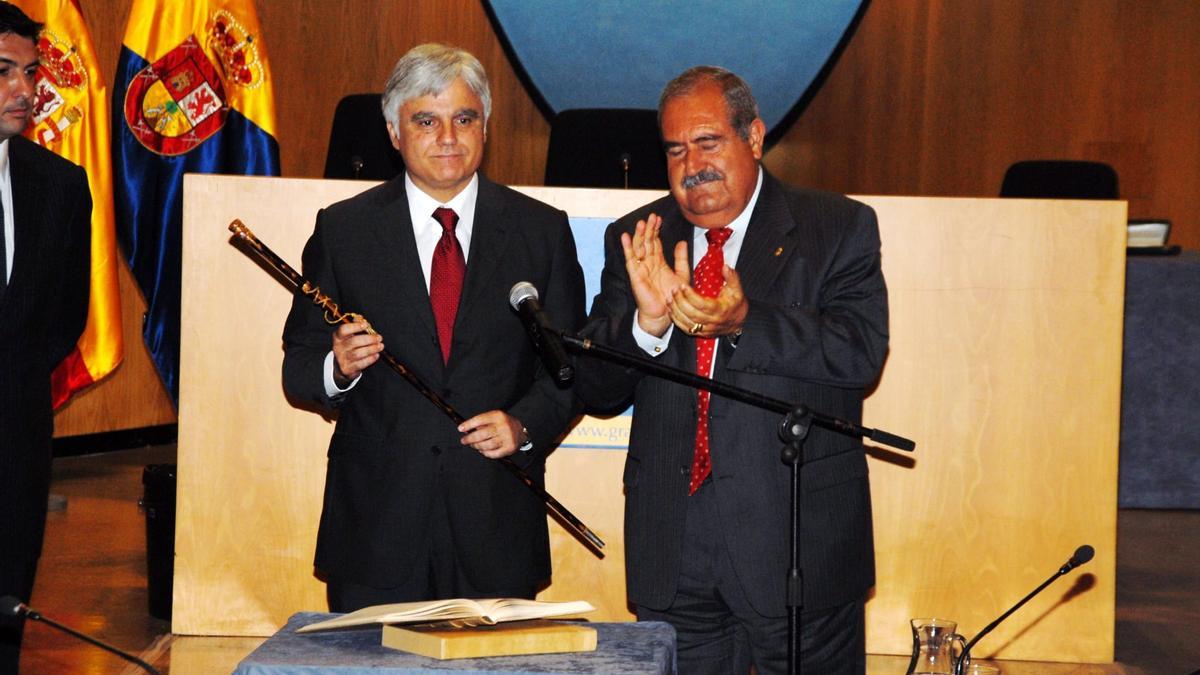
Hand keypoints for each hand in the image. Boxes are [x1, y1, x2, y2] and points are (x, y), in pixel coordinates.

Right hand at [331, 319, 382, 386]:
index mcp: (338, 337)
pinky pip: (360, 364)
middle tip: (379, 338)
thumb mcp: (350, 336)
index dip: (355, 326)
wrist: (342, 367)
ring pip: (358, 353)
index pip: (344, 330)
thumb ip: (356, 326)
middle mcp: (338, 348)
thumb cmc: (349, 347)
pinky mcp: (347, 369)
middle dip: (369, 339)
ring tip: (380, 346)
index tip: (366, 325)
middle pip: (354, 342)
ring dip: (371, 349)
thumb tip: (360, 318)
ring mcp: (342, 359)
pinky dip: (370, 359)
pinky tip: (376, 355)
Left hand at [458, 410, 524, 458]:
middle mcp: (504, 426)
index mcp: (498, 416)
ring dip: (477, 446)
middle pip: (483, 434)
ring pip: (487, 445)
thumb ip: (482, 422)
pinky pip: (493, 453)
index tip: (460, 428)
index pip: (480, 419)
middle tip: (464, 440)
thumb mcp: (495, 418)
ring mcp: (507, 438)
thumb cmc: (504, 424)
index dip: (469, 424)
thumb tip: (466, 429)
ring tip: (473, 445)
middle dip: (470, 438)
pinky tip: (482, 451)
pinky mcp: (509, 448)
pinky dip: (486, 453)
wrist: (521, 431)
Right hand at [621, 213, 690, 336]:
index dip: (656, 230)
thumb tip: (682, 242)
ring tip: (641, 223)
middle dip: (649, 229)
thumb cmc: (672, 298)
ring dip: (639, 235)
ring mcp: (641, 269)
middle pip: (647, 242)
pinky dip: (627, 248)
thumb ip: (681, 258)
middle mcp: (648, 264)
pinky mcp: (635, 275)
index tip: (658, 219)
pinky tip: (625, 237)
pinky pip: (630, 260)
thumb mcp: (681, 274)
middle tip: (651, 216)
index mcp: (658, 263)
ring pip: (638, 248)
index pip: (656, 242)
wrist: (665, 315)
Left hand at [668, 264, 748, 338]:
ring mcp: (706, 329)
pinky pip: (686, 329)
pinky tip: (672, 310)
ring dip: (676, 311)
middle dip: (681, 302)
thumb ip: (732, 277)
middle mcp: (712, 321)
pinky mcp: (701, 333)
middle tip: (674, 290)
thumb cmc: (736, 305)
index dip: (691, 296)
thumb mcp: (737, 289)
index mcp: (720, 310)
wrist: (740, 322)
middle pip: (692, 314)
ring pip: (687, 323)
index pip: (703, 304)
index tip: (683, 286)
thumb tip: (725, 267)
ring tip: (670, 298)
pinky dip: (677, 320)